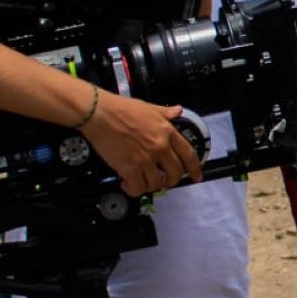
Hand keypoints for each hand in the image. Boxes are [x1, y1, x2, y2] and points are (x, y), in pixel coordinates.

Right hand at [82, 92, 204, 195]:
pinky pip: (138, 188)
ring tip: (142, 180)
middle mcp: (160, 147)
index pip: (188, 154)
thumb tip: (177, 110)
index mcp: (167, 132)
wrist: (99, 113)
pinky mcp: (130, 168)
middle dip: (171, 181)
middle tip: (164, 181)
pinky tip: (127, 184)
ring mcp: (146, 159)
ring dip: (150, 185)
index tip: (197, 177)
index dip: (195, 169)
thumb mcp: (148, 107)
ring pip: (157, 183)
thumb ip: (165, 112)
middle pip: (175, 173)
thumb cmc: (120, 108)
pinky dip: (133, 190)